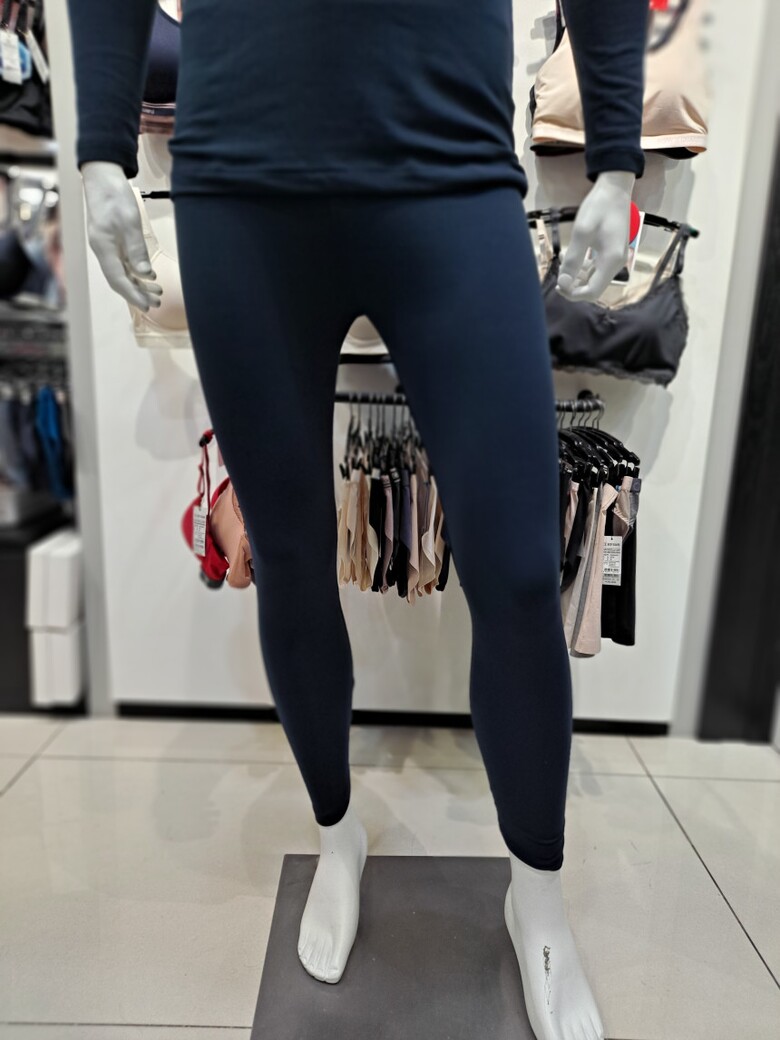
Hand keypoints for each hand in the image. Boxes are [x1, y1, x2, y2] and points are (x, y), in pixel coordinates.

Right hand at [81, 161, 162, 311]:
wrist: (102, 176)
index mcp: (104, 247)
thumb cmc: (114, 196)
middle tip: (157, 302)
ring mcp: (106, 246)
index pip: (118, 280)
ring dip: (139, 284)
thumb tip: (145, 274)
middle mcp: (103, 250)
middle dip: (138, 293)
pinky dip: (136, 272)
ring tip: (157, 291)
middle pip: (120, 280)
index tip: (148, 306)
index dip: (133, 296)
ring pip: (122, 272)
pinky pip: (123, 263)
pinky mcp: (111, 240)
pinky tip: (148, 275)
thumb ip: (136, 249)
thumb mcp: (129, 222)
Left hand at [556, 170, 634, 302]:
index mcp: (611, 261)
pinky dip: (583, 269)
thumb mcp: (582, 232)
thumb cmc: (598, 207)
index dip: (573, 293)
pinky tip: (571, 259)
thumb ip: (573, 259)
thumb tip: (563, 283)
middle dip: (574, 287)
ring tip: (563, 263)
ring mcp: (615, 260)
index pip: (592, 292)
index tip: (558, 282)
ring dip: (577, 278)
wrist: (614, 189)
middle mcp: (617, 264)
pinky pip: (596, 270)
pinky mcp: (611, 254)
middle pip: (593, 289)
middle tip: (558, 276)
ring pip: (593, 280)